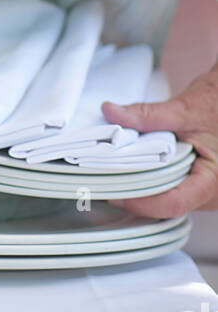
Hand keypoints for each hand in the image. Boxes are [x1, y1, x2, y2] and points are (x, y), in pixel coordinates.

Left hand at [102, 68, 217, 216]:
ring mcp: (203, 192)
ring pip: (165, 200)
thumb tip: (112, 113)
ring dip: (140, 188)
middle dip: (134, 195)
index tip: (113, 192)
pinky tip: (130, 170)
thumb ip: (148, 114)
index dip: (139, 201)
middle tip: (105, 182)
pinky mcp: (194, 185)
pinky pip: (168, 189)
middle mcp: (211, 194)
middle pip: (165, 206)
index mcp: (213, 180)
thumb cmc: (217, 105)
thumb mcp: (185, 109)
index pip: (173, 203)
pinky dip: (148, 180)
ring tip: (114, 175)